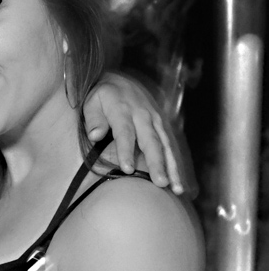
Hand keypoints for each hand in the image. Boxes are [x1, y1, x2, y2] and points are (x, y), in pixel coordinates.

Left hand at [83, 73, 183, 193]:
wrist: (120, 81)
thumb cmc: (101, 97)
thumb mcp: (92, 102)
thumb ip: (93, 119)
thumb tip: (95, 135)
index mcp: (122, 110)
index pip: (125, 133)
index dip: (126, 151)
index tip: (128, 169)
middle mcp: (143, 115)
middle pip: (151, 142)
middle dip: (157, 163)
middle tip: (161, 183)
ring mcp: (155, 120)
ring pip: (165, 145)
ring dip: (172, 167)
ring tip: (177, 189)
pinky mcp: (162, 126)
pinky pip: (170, 147)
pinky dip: (175, 165)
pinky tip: (178, 184)